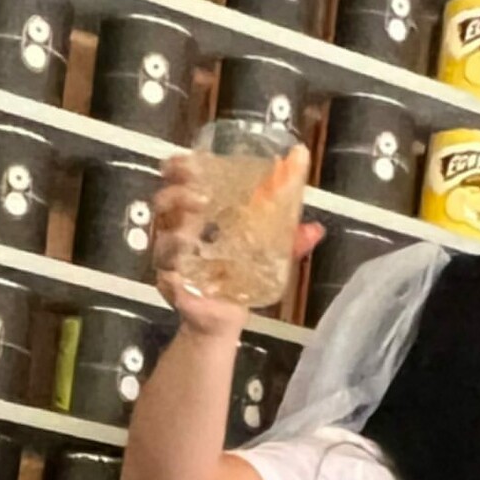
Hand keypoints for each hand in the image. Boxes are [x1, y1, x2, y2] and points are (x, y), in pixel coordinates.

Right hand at [153, 150, 323, 336]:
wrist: (224, 321)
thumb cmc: (237, 281)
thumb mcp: (265, 256)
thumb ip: (286, 240)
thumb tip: (316, 228)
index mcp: (195, 217)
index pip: (177, 183)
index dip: (178, 167)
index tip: (188, 159)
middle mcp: (176, 233)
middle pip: (164, 203)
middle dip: (178, 192)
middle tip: (203, 194)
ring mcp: (170, 259)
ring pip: (162, 233)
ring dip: (177, 221)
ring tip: (197, 216)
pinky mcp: (171, 284)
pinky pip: (166, 267)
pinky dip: (175, 256)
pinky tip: (186, 247)